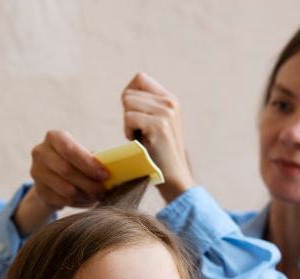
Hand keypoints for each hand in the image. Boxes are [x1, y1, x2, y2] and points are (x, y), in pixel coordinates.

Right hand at [14, 130, 108, 235]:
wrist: (52, 177)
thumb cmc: (76, 162)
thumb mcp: (84, 155)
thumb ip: (96, 158)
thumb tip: (118, 167)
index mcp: (54, 137)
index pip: (69, 149)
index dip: (88, 163)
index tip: (105, 174)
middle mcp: (40, 152)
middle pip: (67, 171)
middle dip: (89, 182)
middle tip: (104, 190)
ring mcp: (36, 172)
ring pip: (65, 189)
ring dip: (85, 195)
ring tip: (97, 195)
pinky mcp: (39, 191)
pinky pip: (62, 201)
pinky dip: (78, 203)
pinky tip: (86, 200)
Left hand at [121, 73, 195, 202]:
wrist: (174, 178)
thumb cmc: (158, 154)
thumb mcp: (156, 124)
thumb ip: (146, 106)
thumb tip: (126, 94)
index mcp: (170, 99)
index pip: (139, 78)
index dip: (129, 96)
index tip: (134, 118)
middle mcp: (170, 102)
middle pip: (129, 93)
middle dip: (128, 114)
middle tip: (140, 133)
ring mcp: (166, 112)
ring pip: (127, 104)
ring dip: (128, 124)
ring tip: (141, 138)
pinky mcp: (159, 124)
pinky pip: (128, 118)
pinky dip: (128, 132)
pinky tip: (140, 143)